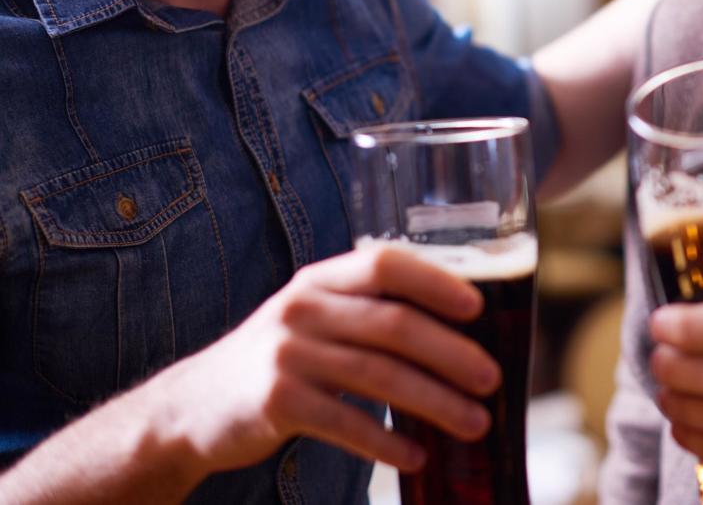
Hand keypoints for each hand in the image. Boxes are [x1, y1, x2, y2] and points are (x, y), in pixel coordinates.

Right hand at [144, 243, 501, 481]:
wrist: (192, 408)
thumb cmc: (280, 360)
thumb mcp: (314, 319)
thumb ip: (368, 314)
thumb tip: (460, 335)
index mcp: (320, 279)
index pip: (385, 264)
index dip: (435, 282)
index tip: (479, 308)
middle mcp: (303, 308)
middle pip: (392, 324)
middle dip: (451, 353)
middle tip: (493, 379)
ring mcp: (287, 355)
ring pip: (378, 376)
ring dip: (434, 402)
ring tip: (474, 423)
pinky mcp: (276, 402)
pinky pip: (345, 423)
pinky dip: (386, 442)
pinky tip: (417, 456)